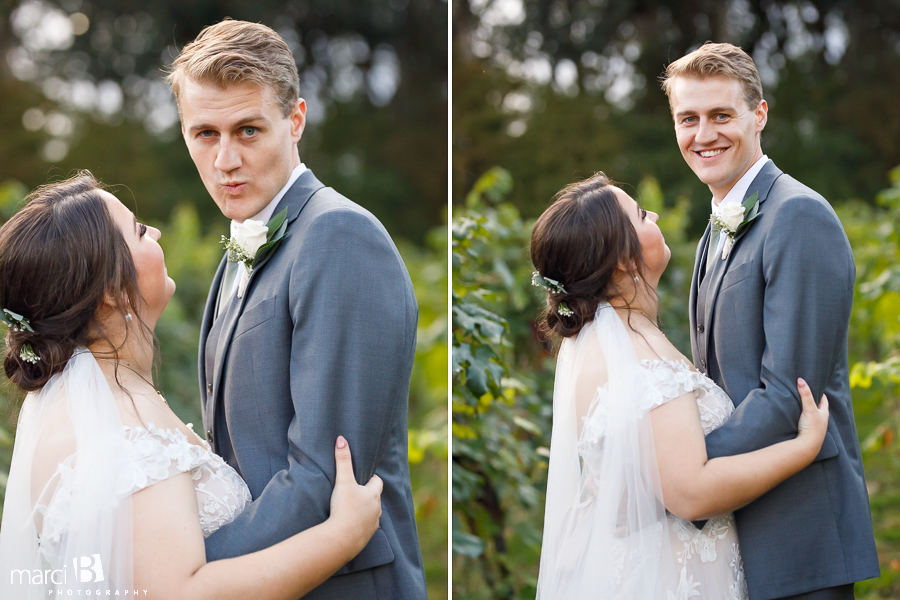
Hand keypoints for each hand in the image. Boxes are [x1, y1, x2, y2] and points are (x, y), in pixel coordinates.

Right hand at [329, 436, 382, 557]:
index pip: (377, 481)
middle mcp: (377, 509)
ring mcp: (372, 524)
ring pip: (371, 513)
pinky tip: (349, 525)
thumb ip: (343, 460)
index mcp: (374, 494)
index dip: (370, 478)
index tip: (362, 476)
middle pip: (374, 497)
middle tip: (354, 491)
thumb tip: (341, 439)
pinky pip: (364, 528)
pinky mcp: (366, 537)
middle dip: (366, 494)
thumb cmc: (344, 508)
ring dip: (363, 510)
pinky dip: (359, 525)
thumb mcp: (343, 481)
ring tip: (351, 509)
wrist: (342, 539)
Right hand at [795, 378, 829, 454]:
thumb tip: (800, 380)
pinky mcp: (808, 433)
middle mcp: (821, 420)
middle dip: (814, 401)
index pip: (824, 400)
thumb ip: (805, 394)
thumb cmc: (812, 427)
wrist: (807, 446)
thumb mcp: (809, 408)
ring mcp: (815, 427)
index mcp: (824, 413)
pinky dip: (804, 418)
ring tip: (801, 404)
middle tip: (807, 393)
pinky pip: (807, 422)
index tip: (815, 386)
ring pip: (813, 416)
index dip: (820, 393)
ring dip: (809, 411)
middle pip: (819, 408)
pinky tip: (798, 418)